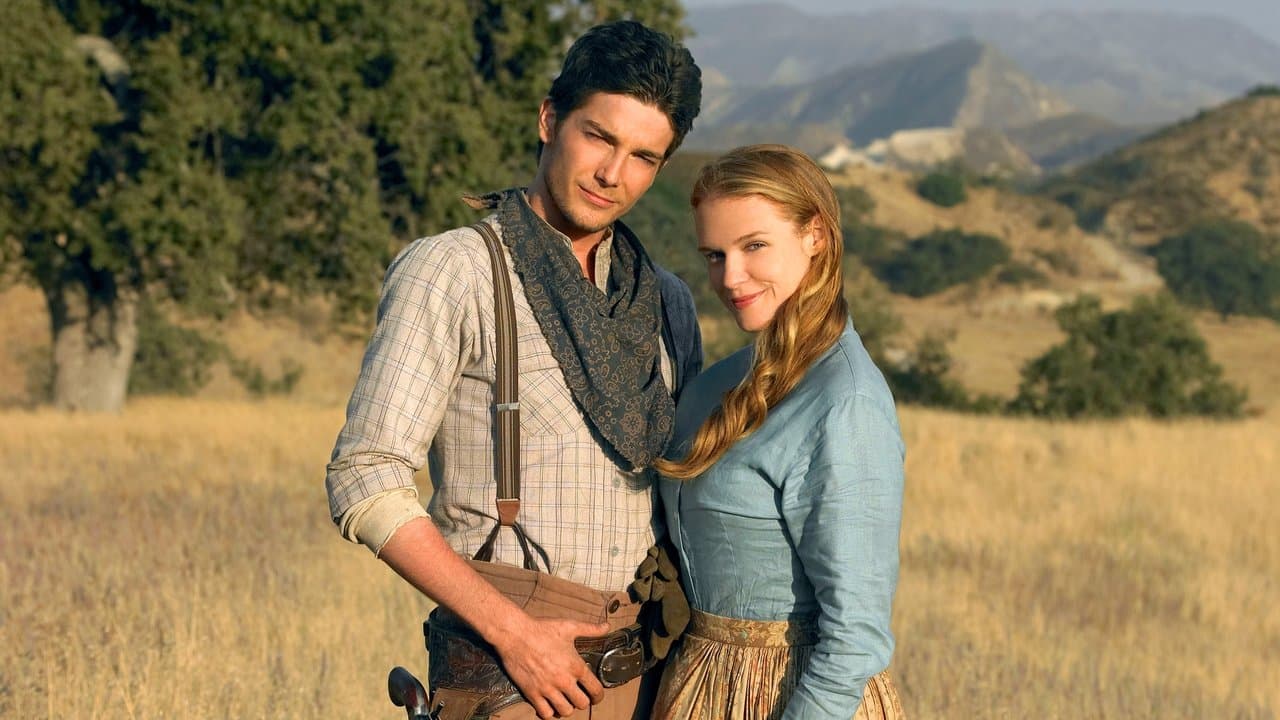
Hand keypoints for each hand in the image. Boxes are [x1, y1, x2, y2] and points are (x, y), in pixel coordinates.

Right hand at [491, 615, 610, 717]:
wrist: (515, 634)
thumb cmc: (542, 629)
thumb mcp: (569, 626)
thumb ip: (590, 629)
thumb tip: (607, 626)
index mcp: (576, 666)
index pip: (595, 690)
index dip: (599, 696)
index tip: (596, 696)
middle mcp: (564, 680)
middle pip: (582, 704)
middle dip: (583, 701)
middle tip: (579, 697)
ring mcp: (547, 689)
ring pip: (565, 712)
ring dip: (567, 708)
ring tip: (565, 701)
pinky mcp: (532, 693)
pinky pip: (545, 714)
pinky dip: (549, 713)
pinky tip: (549, 705)